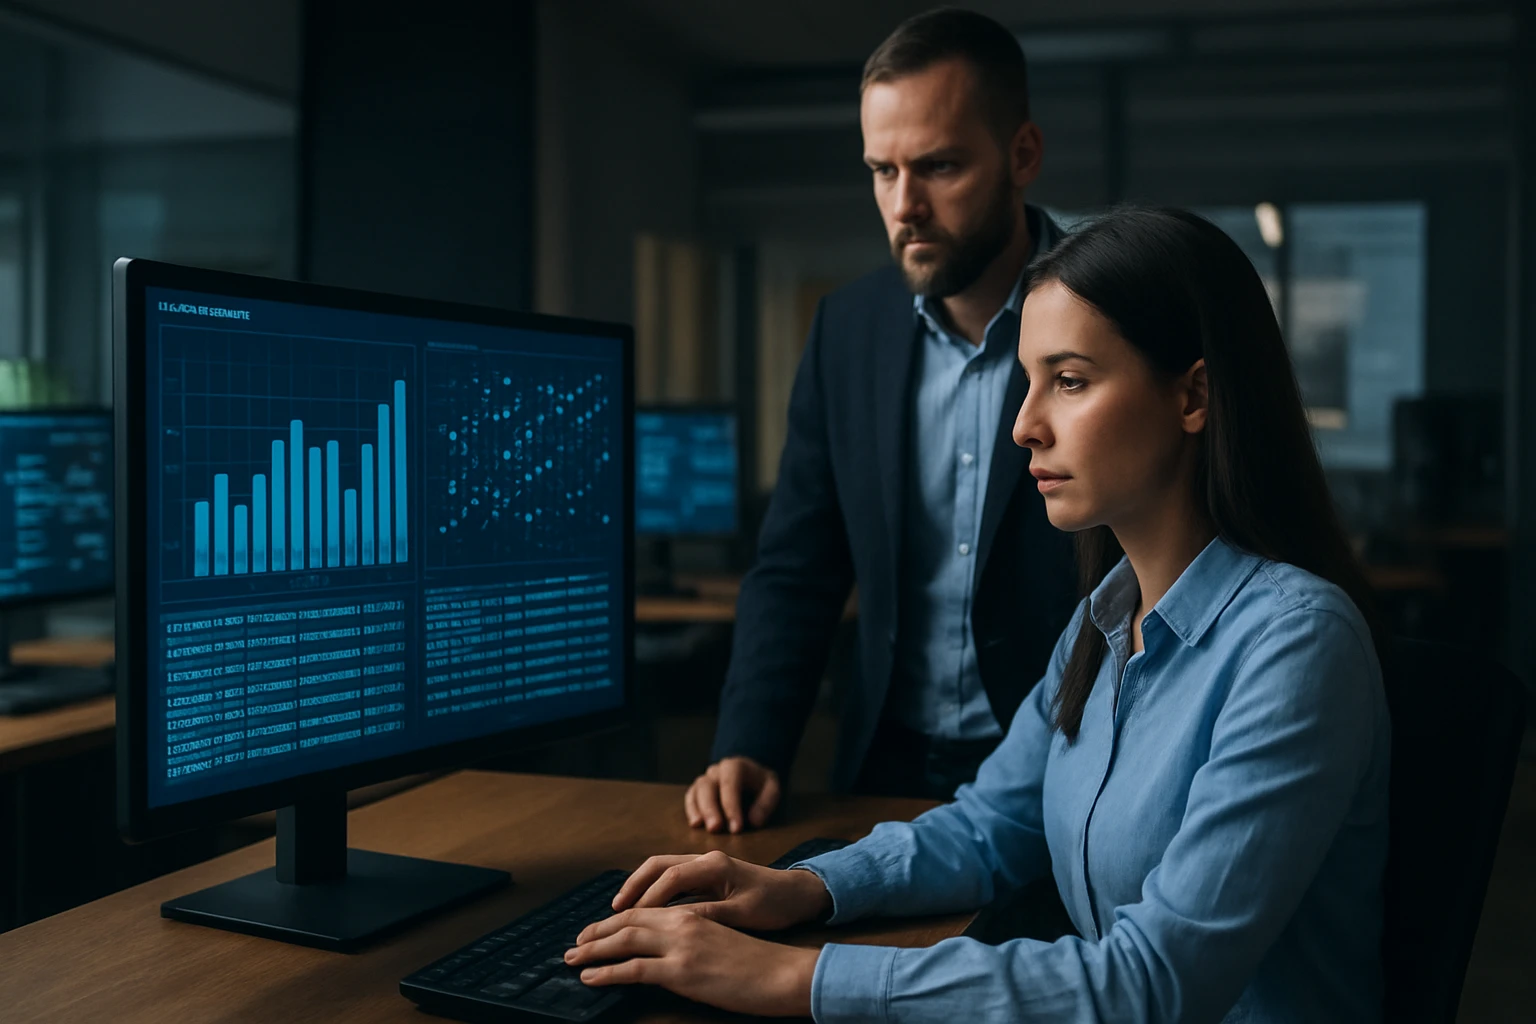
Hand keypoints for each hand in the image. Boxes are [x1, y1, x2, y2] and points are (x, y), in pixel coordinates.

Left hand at [566, 906, 817, 1016]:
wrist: (780, 972)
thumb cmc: (756, 961)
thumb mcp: (720, 938)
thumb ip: (692, 934)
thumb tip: (666, 946)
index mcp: (691, 912)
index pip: (643, 909)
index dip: (614, 919)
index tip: (595, 930)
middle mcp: (682, 922)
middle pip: (628, 920)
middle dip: (596, 932)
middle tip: (574, 943)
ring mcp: (681, 945)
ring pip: (624, 940)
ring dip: (593, 949)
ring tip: (572, 958)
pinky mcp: (682, 971)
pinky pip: (633, 969)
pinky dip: (606, 972)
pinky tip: (590, 977)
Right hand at [613, 849, 831, 931]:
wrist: (798, 893)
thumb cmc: (775, 903)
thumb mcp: (743, 914)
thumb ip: (709, 915)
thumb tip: (674, 923)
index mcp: (715, 865)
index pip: (670, 878)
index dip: (648, 898)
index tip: (629, 919)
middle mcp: (706, 858)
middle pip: (658, 865)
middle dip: (633, 885)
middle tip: (612, 910)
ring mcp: (706, 864)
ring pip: (663, 869)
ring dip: (641, 886)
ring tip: (621, 909)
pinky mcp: (707, 874)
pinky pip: (673, 878)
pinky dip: (655, 890)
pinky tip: (645, 909)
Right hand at [685, 756, 780, 832]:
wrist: (752, 777)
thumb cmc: (761, 784)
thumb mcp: (772, 789)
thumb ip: (766, 803)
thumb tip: (754, 821)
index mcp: (735, 766)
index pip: (730, 783)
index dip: (731, 806)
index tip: (736, 828)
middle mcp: (717, 771)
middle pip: (708, 786)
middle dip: (711, 808)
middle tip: (715, 828)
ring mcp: (705, 779)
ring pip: (697, 791)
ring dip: (698, 810)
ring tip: (701, 827)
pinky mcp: (698, 791)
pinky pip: (691, 797)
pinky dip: (691, 810)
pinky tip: (695, 824)